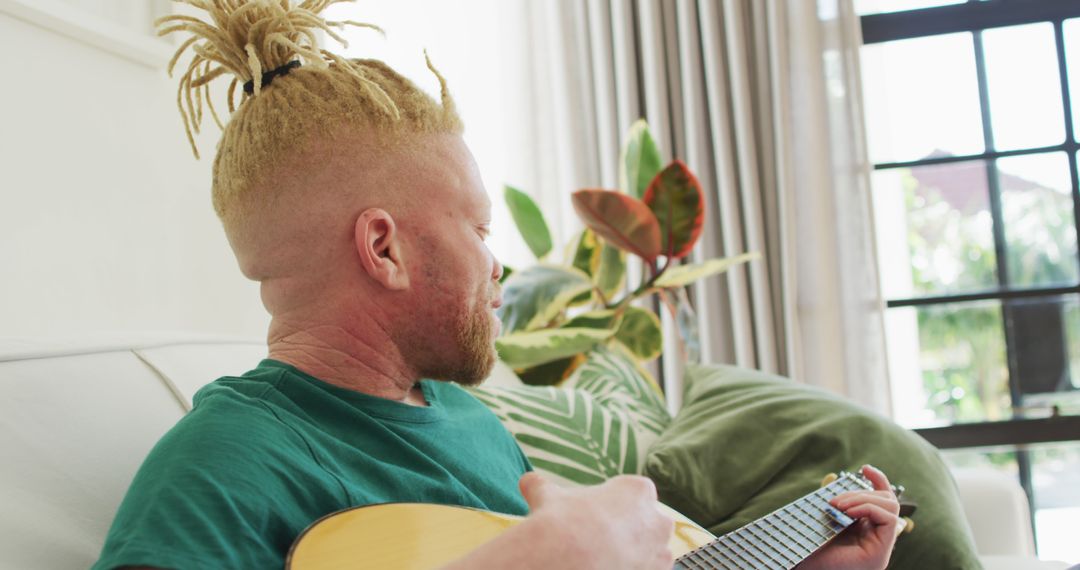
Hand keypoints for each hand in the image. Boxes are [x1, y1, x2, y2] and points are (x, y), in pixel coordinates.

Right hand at [519, 472, 674, 569]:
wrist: (566, 560)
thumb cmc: (562, 521)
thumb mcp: (549, 497)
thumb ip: (541, 487)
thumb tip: (527, 481)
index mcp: (638, 490)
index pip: (632, 495)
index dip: (612, 506)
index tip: (594, 517)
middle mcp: (656, 519)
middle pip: (647, 523)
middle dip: (630, 532)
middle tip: (601, 542)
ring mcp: (660, 552)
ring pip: (651, 552)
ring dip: (635, 556)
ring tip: (604, 561)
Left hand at [799, 465, 900, 569]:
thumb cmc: (812, 554)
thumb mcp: (820, 521)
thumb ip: (828, 503)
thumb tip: (830, 478)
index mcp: (865, 531)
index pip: (882, 500)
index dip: (878, 481)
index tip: (864, 468)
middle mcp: (877, 538)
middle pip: (886, 500)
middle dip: (861, 493)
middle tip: (835, 502)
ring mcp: (881, 544)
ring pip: (890, 506)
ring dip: (864, 498)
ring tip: (840, 506)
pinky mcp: (882, 549)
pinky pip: (889, 517)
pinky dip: (868, 508)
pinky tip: (848, 513)